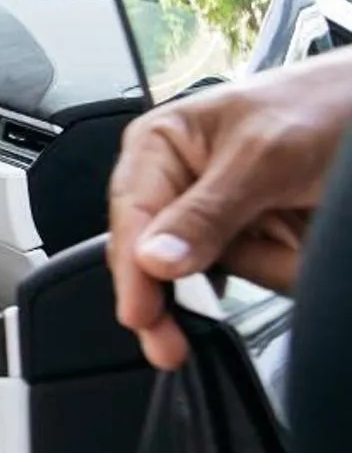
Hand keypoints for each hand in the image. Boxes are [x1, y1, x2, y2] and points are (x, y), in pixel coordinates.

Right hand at [108, 54, 351, 370]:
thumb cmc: (320, 105)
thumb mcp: (263, 156)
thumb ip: (208, 211)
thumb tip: (155, 260)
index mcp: (160, 147)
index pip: (132, 218)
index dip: (133, 270)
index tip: (142, 316)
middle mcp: (179, 184)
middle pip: (155, 256)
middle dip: (174, 294)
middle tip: (171, 346)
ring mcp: (217, 216)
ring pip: (210, 273)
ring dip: (258, 268)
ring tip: (297, 233)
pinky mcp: (254, 238)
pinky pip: (253, 274)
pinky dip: (279, 269)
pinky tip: (295, 246)